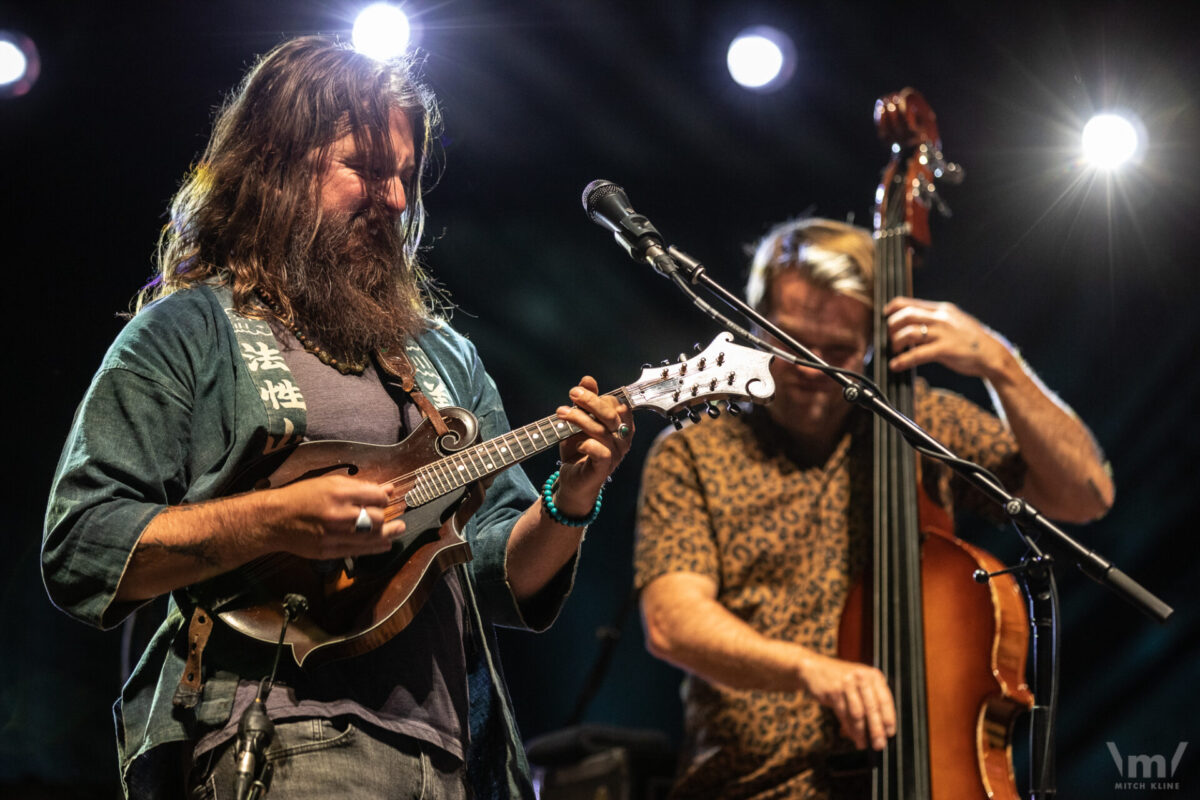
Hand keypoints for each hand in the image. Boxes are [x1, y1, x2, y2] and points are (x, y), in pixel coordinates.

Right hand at [266, 473, 403, 558]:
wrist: (275, 519)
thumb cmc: (302, 497)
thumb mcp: (330, 483)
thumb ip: (360, 487)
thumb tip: (386, 489)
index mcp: (339, 493)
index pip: (377, 497)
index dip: (385, 498)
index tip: (384, 499)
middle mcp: (339, 514)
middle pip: (378, 518)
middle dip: (387, 516)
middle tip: (393, 515)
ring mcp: (335, 535)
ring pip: (372, 536)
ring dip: (390, 533)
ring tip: (399, 529)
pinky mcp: (330, 551)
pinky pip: (360, 551)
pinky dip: (376, 547)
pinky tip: (385, 544)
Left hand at [552, 376, 633, 515]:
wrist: (573, 480)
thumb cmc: (579, 448)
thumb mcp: (580, 421)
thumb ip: (586, 401)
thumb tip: (588, 379)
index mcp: (622, 424)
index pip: (616, 404)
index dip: (597, 396)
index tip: (577, 391)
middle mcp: (623, 439)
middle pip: (611, 415)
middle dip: (590, 401)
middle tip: (572, 394)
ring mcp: (615, 455)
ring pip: (602, 431)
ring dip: (579, 419)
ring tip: (561, 413)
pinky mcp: (603, 469)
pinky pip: (603, 453)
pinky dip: (589, 444)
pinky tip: (577, 442)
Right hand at [799, 652, 895, 750]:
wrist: (815, 668)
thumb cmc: (843, 680)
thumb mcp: (861, 682)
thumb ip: (873, 697)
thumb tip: (884, 727)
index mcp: (873, 675)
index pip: (885, 700)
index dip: (889, 718)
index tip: (890, 733)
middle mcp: (861, 677)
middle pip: (872, 708)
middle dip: (876, 730)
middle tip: (879, 745)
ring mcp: (846, 683)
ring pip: (857, 714)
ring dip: (861, 732)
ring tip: (863, 744)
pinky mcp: (833, 691)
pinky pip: (844, 714)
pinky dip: (849, 728)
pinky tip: (852, 736)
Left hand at [884, 296, 1011, 378]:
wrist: (992, 354)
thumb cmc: (971, 340)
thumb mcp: (954, 321)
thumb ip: (936, 319)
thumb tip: (913, 322)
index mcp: (942, 309)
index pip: (909, 302)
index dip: (892, 308)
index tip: (884, 315)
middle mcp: (941, 317)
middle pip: (905, 315)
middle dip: (892, 327)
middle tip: (890, 338)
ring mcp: (944, 333)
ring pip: (908, 332)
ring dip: (896, 342)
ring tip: (895, 351)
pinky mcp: (945, 349)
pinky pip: (918, 354)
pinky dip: (903, 360)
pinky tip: (896, 365)